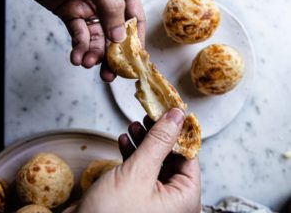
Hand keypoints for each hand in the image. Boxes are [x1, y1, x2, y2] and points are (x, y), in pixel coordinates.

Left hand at [5, 0, 145, 81]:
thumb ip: (110, 3)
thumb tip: (120, 37)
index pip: (134, 16)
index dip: (135, 40)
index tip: (133, 61)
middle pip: (116, 32)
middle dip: (113, 54)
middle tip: (110, 73)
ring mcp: (87, 6)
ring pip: (97, 37)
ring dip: (94, 53)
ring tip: (87, 63)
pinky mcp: (69, 12)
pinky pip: (78, 34)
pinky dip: (78, 47)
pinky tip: (77, 56)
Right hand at [78, 108, 200, 212]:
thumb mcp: (138, 172)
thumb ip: (159, 142)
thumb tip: (176, 117)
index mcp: (183, 199)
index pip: (189, 156)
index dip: (179, 132)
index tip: (170, 112)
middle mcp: (172, 201)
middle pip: (170, 157)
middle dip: (157, 135)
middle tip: (149, 116)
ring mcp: (153, 198)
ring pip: (154, 161)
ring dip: (143, 142)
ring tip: (134, 126)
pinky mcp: (135, 196)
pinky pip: (139, 170)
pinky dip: (132, 154)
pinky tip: (123, 141)